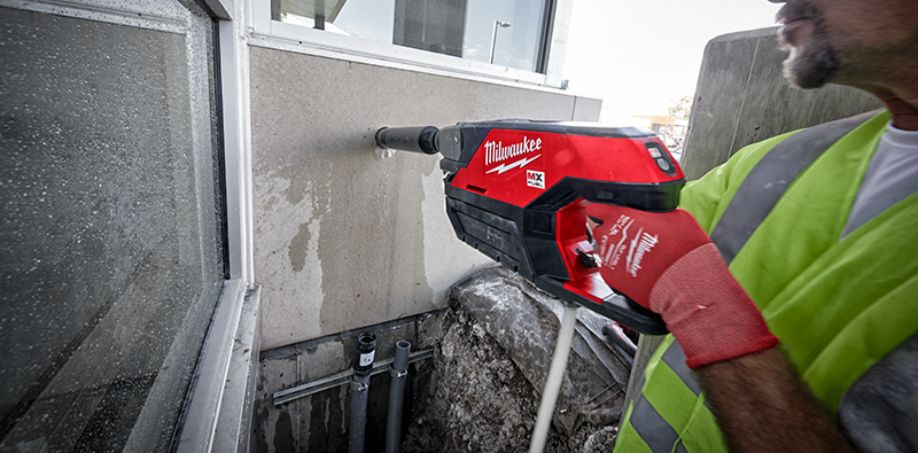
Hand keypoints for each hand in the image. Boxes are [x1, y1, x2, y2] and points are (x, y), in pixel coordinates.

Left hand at [586, 203, 777, 367]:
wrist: (685, 281)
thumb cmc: (683, 249)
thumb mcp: (674, 216)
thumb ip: (653, 213)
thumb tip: (652, 214)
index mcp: (621, 216)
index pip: (596, 208)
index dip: (601, 210)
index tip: (607, 213)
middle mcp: (610, 236)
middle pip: (599, 229)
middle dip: (610, 231)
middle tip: (628, 236)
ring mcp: (608, 257)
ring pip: (604, 249)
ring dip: (616, 250)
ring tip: (636, 254)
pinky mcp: (610, 276)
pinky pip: (609, 267)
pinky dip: (619, 268)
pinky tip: (636, 268)